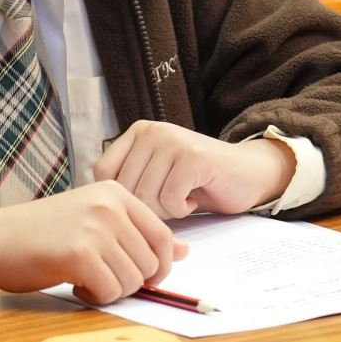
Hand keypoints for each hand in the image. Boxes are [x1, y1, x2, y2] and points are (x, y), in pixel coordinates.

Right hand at [0, 181, 182, 303]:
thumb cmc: (40, 235)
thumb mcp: (93, 222)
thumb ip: (137, 234)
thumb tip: (185, 252)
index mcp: (116, 192)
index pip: (164, 237)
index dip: (158, 267)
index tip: (134, 275)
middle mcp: (110, 205)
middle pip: (152, 263)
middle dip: (130, 281)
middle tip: (99, 277)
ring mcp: (95, 228)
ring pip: (133, 280)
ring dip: (112, 291)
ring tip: (84, 279)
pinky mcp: (79, 254)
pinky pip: (111, 291)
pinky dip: (95, 297)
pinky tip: (74, 286)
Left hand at [95, 121, 294, 217]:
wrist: (246, 175)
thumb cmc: (196, 183)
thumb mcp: (155, 176)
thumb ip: (128, 182)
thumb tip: (94, 209)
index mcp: (137, 132)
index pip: (103, 174)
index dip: (121, 199)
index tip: (146, 201)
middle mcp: (152, 131)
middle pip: (124, 189)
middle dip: (146, 209)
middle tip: (169, 203)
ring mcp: (173, 141)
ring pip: (146, 196)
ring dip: (165, 210)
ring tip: (182, 198)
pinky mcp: (193, 157)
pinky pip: (171, 199)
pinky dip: (182, 209)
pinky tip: (193, 198)